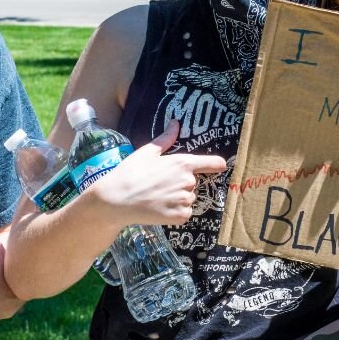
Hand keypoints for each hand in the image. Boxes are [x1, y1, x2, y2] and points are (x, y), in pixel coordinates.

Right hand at [84, 120, 227, 227]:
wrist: (117, 200)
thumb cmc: (130, 173)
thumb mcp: (147, 152)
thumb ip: (165, 139)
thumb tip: (175, 123)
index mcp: (183, 163)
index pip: (212, 163)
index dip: (216, 164)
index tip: (221, 166)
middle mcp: (188, 181)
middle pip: (193, 182)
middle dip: (181, 183)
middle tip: (159, 184)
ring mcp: (185, 200)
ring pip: (189, 198)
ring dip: (178, 199)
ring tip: (157, 197)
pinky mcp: (180, 216)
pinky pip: (185, 213)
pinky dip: (175, 212)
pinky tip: (159, 208)